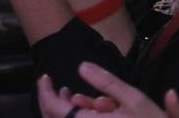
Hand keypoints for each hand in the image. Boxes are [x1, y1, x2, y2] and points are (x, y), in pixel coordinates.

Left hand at [37, 64, 178, 117]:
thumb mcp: (134, 98)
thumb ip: (106, 82)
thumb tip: (82, 66)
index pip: (54, 109)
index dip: (45, 92)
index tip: (45, 76)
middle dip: (48, 101)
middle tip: (53, 84)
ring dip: (59, 111)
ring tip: (69, 94)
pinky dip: (71, 117)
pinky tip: (82, 107)